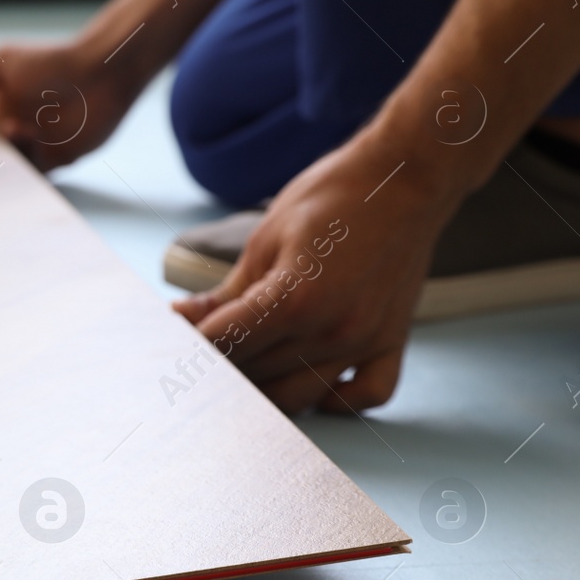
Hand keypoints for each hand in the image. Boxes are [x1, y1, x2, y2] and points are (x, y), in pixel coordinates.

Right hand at [0, 41, 138, 170]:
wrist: (102, 73)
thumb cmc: (52, 62)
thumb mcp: (2, 60)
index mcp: (0, 104)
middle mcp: (15, 126)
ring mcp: (36, 145)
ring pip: (11, 166)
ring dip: (8, 160)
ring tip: (19, 134)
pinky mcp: (58, 160)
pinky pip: (36, 177)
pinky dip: (28, 175)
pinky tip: (29, 157)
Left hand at [172, 135, 458, 412]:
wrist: (405, 180)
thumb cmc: (332, 198)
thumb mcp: (265, 238)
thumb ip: (227, 293)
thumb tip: (184, 321)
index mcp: (294, 299)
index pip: (225, 344)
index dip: (191, 344)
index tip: (175, 340)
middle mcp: (332, 330)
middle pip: (256, 375)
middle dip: (220, 365)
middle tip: (201, 351)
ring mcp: (365, 341)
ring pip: (299, 396)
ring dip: (264, 389)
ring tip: (244, 364)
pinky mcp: (392, 341)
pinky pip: (367, 395)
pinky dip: (337, 399)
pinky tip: (313, 382)